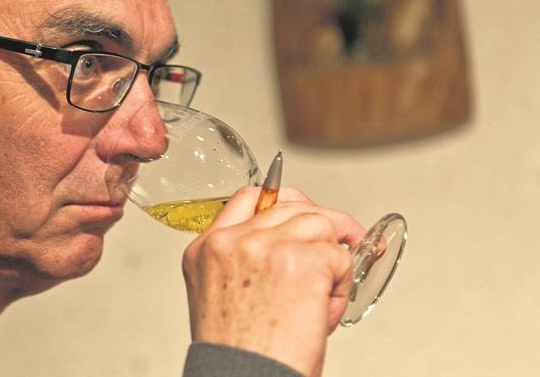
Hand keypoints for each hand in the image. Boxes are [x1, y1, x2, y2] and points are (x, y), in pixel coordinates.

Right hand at [182, 186, 364, 376]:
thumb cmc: (239, 354)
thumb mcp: (222, 296)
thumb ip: (243, 262)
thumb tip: (289, 244)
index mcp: (207, 248)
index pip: (248, 197)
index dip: (284, 201)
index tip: (305, 214)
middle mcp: (232, 241)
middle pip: (291, 205)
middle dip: (323, 223)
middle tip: (345, 242)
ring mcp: (265, 247)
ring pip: (320, 224)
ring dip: (334, 257)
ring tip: (326, 295)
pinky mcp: (301, 262)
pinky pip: (340, 257)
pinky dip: (343, 286)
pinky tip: (326, 311)